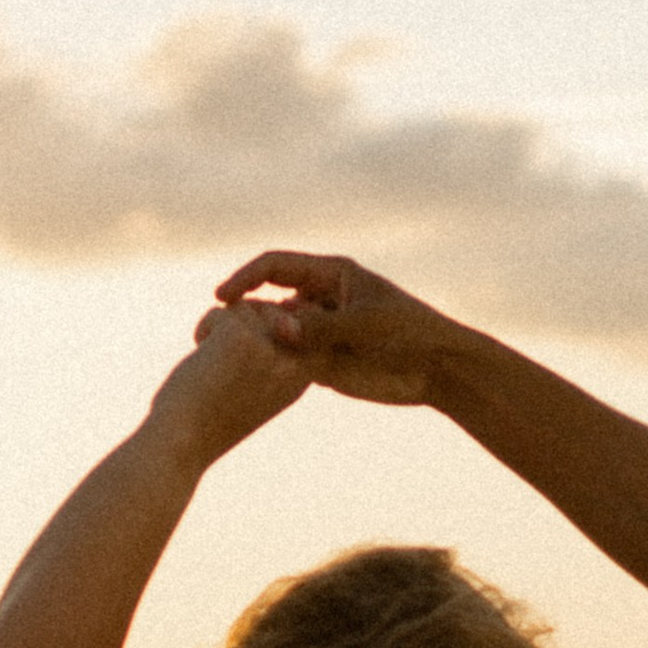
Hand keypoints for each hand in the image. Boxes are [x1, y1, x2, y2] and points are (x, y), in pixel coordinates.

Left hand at [143, 301, 312, 461]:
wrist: (183, 445)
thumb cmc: (213, 421)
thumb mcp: (259, 388)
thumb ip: (276, 353)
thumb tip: (284, 305)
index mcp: (302, 379)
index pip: (297, 328)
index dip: (264, 336)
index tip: (243, 369)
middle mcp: (292, 364)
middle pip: (273, 311)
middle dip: (243, 328)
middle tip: (225, 367)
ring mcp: (268, 349)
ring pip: (246, 307)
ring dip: (222, 329)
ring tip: (212, 363)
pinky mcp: (239, 337)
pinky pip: (221, 311)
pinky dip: (203, 329)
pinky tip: (200, 359)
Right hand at [209, 251, 455, 405]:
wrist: (436, 369)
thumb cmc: (409, 333)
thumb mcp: (365, 325)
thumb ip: (321, 327)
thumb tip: (279, 330)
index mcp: (329, 274)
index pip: (274, 266)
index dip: (245, 279)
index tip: (222, 298)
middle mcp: (317, 300)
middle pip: (266, 299)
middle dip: (241, 314)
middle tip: (211, 336)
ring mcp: (317, 331)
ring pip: (273, 334)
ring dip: (252, 345)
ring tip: (228, 361)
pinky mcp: (319, 362)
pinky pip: (285, 362)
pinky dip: (268, 368)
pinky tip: (252, 381)